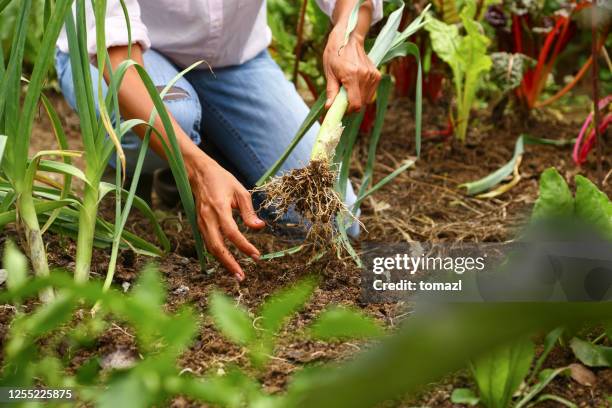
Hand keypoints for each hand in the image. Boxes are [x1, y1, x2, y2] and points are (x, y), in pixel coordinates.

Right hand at [186, 152, 264, 280]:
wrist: (199, 173)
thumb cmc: (222, 180)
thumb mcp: (240, 191)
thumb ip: (248, 211)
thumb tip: (259, 227)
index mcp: (219, 208)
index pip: (232, 232)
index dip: (244, 246)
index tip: (256, 255)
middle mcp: (207, 217)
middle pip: (217, 247)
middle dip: (229, 263)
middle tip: (241, 276)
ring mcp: (201, 222)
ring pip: (210, 248)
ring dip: (223, 262)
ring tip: (236, 273)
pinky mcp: (199, 224)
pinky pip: (208, 243)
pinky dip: (217, 254)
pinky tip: (227, 261)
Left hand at [323, 26, 380, 112]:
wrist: (348, 38)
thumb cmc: (335, 54)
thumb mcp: (329, 73)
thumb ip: (331, 91)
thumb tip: (329, 108)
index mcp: (351, 75)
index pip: (355, 104)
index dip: (348, 110)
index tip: (341, 108)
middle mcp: (365, 76)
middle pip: (361, 103)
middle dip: (351, 105)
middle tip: (342, 97)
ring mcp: (372, 75)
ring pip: (367, 99)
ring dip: (358, 99)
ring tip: (349, 88)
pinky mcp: (377, 75)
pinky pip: (371, 93)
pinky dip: (363, 93)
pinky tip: (356, 85)